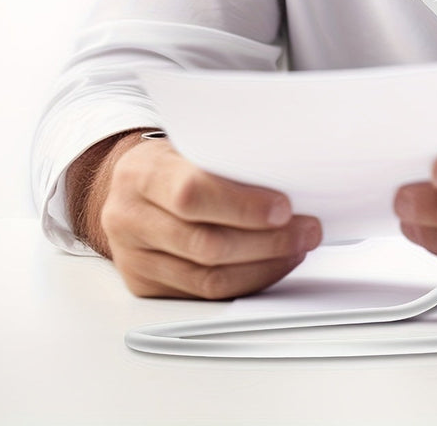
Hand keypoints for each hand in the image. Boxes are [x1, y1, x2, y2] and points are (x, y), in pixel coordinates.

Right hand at [78, 133, 321, 298]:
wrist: (129, 186)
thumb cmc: (172, 160)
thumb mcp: (188, 143)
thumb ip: (226, 158)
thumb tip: (291, 173)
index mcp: (141, 173)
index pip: (192, 194)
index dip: (242, 205)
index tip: (284, 207)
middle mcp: (129, 217)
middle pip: (205, 243)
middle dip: (267, 241)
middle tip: (307, 229)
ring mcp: (133, 257)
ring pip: (207, 277)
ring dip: (264, 265)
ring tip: (298, 247)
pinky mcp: (145, 285)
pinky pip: (204, 294)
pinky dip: (246, 281)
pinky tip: (272, 264)